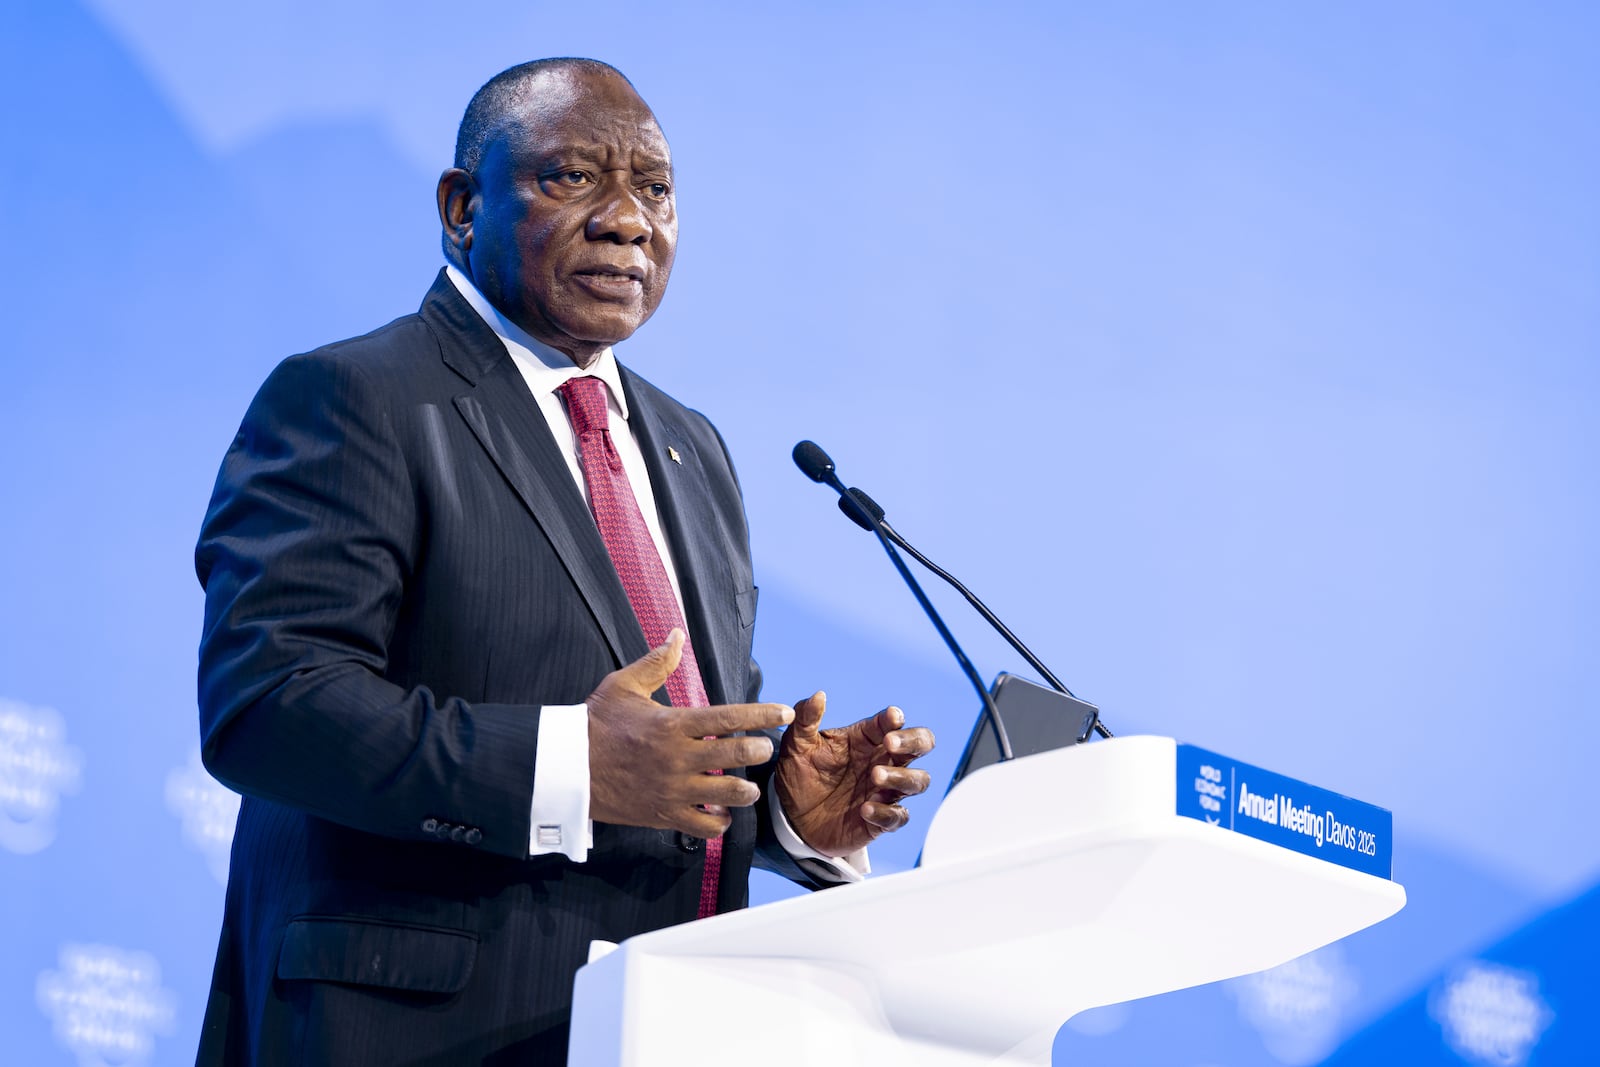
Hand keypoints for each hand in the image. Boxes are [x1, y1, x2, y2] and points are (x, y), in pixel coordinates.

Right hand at [587, 630, 794, 837]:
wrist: (566, 767)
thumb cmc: (596, 723)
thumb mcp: (624, 685)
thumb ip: (656, 662)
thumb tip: (677, 635)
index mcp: (673, 724)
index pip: (729, 718)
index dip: (762, 714)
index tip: (784, 712)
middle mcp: (678, 757)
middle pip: (737, 755)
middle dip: (758, 751)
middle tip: (762, 749)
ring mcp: (672, 789)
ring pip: (727, 794)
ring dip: (745, 790)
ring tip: (748, 786)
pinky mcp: (664, 814)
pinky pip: (704, 826)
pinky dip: (719, 822)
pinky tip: (722, 813)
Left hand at [774, 692, 933, 857]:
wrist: (790, 816)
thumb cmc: (800, 773)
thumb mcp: (796, 744)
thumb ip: (805, 718)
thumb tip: (819, 695)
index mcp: (866, 738)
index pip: (892, 722)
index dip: (895, 718)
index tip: (891, 718)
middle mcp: (882, 761)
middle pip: (921, 744)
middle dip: (914, 741)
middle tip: (891, 744)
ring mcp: (885, 791)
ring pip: (918, 780)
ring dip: (902, 777)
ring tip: (875, 776)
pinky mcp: (880, 820)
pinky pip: (898, 817)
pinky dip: (886, 813)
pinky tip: (864, 810)